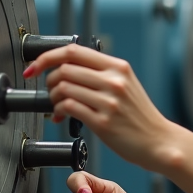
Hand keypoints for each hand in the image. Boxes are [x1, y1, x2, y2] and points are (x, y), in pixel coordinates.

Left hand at [23, 44, 175, 170]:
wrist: (159, 141)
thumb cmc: (140, 116)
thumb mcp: (126, 84)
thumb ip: (101, 73)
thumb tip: (67, 67)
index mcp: (118, 67)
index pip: (73, 51)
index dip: (47, 57)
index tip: (34, 66)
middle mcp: (114, 80)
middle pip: (64, 69)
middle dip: (49, 81)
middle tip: (51, 91)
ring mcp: (109, 101)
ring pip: (63, 88)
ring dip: (53, 98)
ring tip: (57, 106)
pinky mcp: (103, 122)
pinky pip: (69, 107)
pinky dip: (58, 110)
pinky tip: (61, 116)